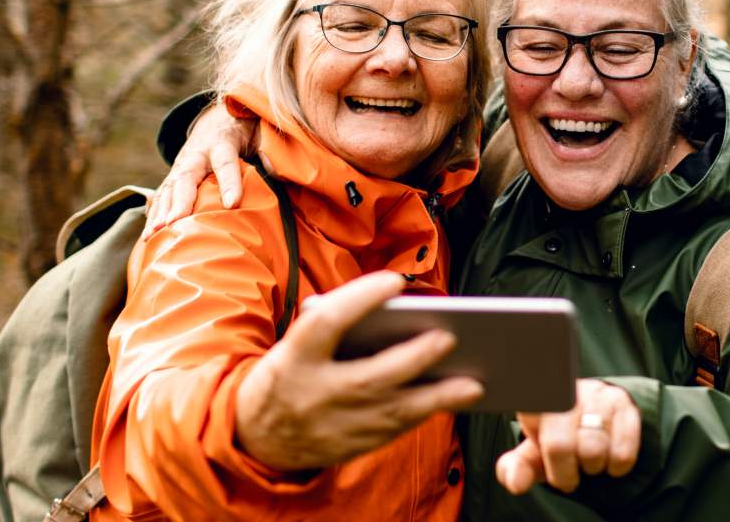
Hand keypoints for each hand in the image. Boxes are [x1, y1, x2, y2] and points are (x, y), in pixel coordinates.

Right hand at [145, 102, 256, 234]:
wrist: (218, 119)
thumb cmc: (244, 131)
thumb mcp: (260, 133)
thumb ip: (269, 151)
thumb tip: (278, 172)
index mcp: (222, 141)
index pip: (226, 162)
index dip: (229, 182)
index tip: (232, 204)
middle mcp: (196, 154)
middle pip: (186, 178)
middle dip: (180, 201)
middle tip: (175, 223)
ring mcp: (181, 166)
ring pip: (168, 189)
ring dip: (160, 212)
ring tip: (155, 236)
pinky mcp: (173, 178)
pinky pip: (160, 197)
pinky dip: (153, 216)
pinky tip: (149, 237)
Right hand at [234, 271, 484, 472]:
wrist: (255, 435)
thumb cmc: (289, 373)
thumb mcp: (294, 346)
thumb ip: (333, 328)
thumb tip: (390, 310)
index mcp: (293, 356)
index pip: (326, 323)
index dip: (359, 299)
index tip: (395, 281)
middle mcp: (312, 393)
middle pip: (368, 377)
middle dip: (412, 358)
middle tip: (449, 338)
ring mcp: (332, 426)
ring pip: (390, 412)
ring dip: (436, 398)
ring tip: (473, 383)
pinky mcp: (349, 447)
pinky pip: (393, 431)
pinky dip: (424, 414)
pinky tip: (451, 399)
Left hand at [496, 379, 639, 494]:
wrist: (595, 417)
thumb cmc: (558, 440)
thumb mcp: (534, 455)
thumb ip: (518, 469)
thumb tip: (515, 483)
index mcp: (536, 402)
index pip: (531, 424)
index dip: (546, 461)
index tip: (553, 468)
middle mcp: (566, 392)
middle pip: (560, 446)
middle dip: (565, 472)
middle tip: (570, 473)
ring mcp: (596, 394)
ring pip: (594, 449)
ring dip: (593, 467)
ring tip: (590, 460)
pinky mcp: (623, 403)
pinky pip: (622, 452)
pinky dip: (616, 466)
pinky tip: (609, 456)